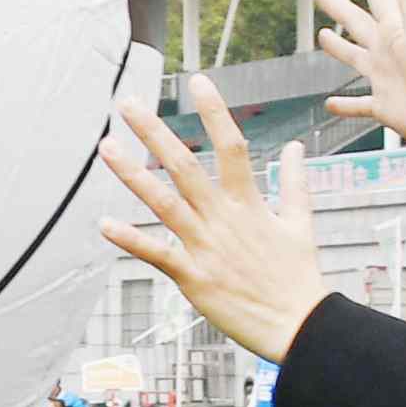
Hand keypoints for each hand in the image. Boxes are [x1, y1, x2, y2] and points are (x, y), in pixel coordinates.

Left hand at [97, 83, 330, 366]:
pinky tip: (104, 224)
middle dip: (155, 132)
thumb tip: (295, 146)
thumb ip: (293, 182)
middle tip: (128, 102)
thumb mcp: (301, 223)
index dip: (214, 112)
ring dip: (132, 174)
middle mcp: (224, 218)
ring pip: (164, 202)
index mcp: (249, 203)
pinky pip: (156, 254)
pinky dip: (131, 239)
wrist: (300, 326)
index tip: (197, 81)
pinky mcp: (193, 277)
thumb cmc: (298, 277)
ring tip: (106, 146)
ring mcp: (206, 246)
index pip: (231, 145)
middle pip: (185, 165)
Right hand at [307, 0, 405, 147]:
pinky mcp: (382, 105)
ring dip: (338, 47)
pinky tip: (330, 103)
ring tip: (323, 35)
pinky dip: (344, 105)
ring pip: (354, 57)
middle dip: (339, 6)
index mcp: (397, 29)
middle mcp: (388, 50)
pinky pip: (357, 104)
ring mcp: (384, 77)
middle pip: (357, 22)